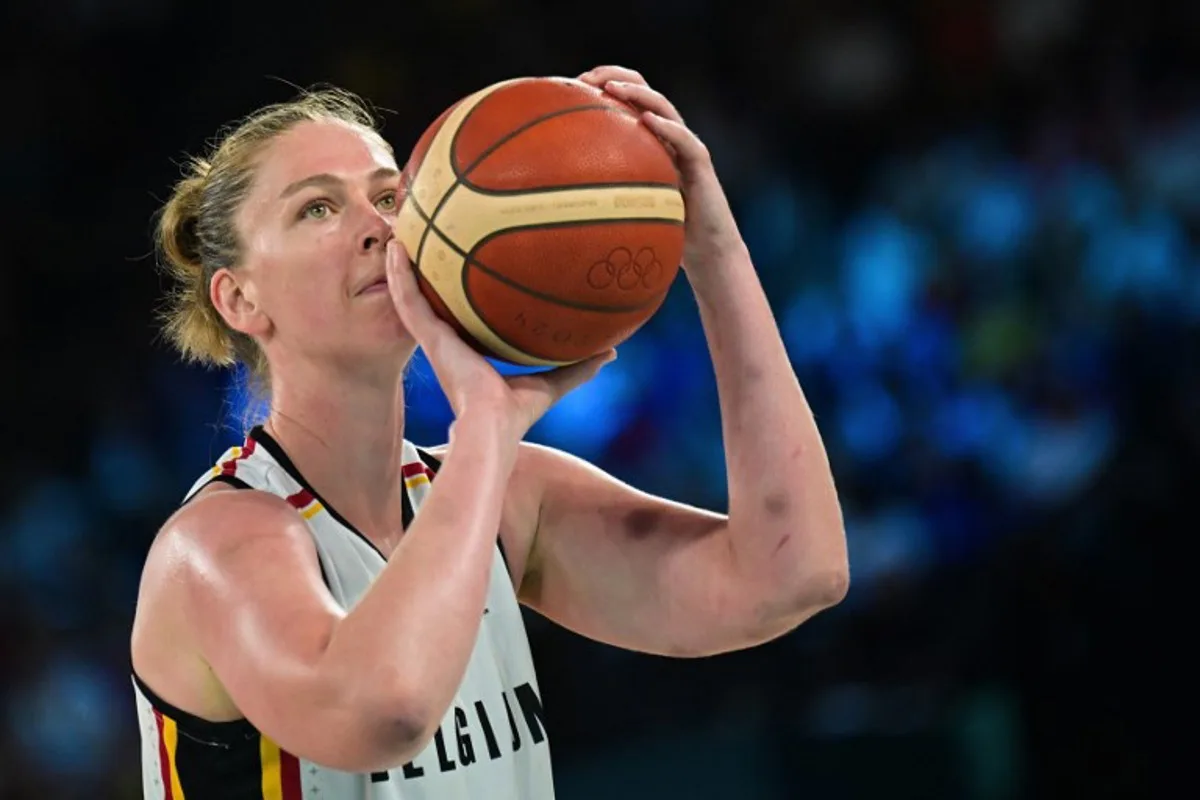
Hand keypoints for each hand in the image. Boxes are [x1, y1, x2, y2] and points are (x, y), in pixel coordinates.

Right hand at [385, 240, 614, 437]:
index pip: (461, 320)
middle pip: (432, 303)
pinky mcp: (427, 337)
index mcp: (469, 355)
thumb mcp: (552, 383)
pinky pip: (406, 299)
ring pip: (411, 296)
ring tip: (398, 236)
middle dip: (427, 275)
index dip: (459, 298)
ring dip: (403, 268)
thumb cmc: (516, 413)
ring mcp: (433, 340)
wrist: (492, 424)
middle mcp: (447, 344)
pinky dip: (399, 275)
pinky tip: (395, 249)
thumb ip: (578, 367)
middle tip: (424, 245)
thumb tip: (612, 352)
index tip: (462, 274)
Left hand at [576, 65, 746, 278]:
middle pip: (643, 90)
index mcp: (648, 140)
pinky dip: (666, 126)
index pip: (626, 99)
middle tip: (586, 79)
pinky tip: (646, 119)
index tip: (572, 85)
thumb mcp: (623, 209)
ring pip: (662, 106)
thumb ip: (599, 196)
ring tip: (612, 88)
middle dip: (615, 76)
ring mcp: (685, 145)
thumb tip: (552, 204)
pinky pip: (683, 139)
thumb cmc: (663, 231)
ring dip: (637, 92)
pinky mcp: (700, 161)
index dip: (602, 84)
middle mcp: (667, 136)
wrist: (705, 248)